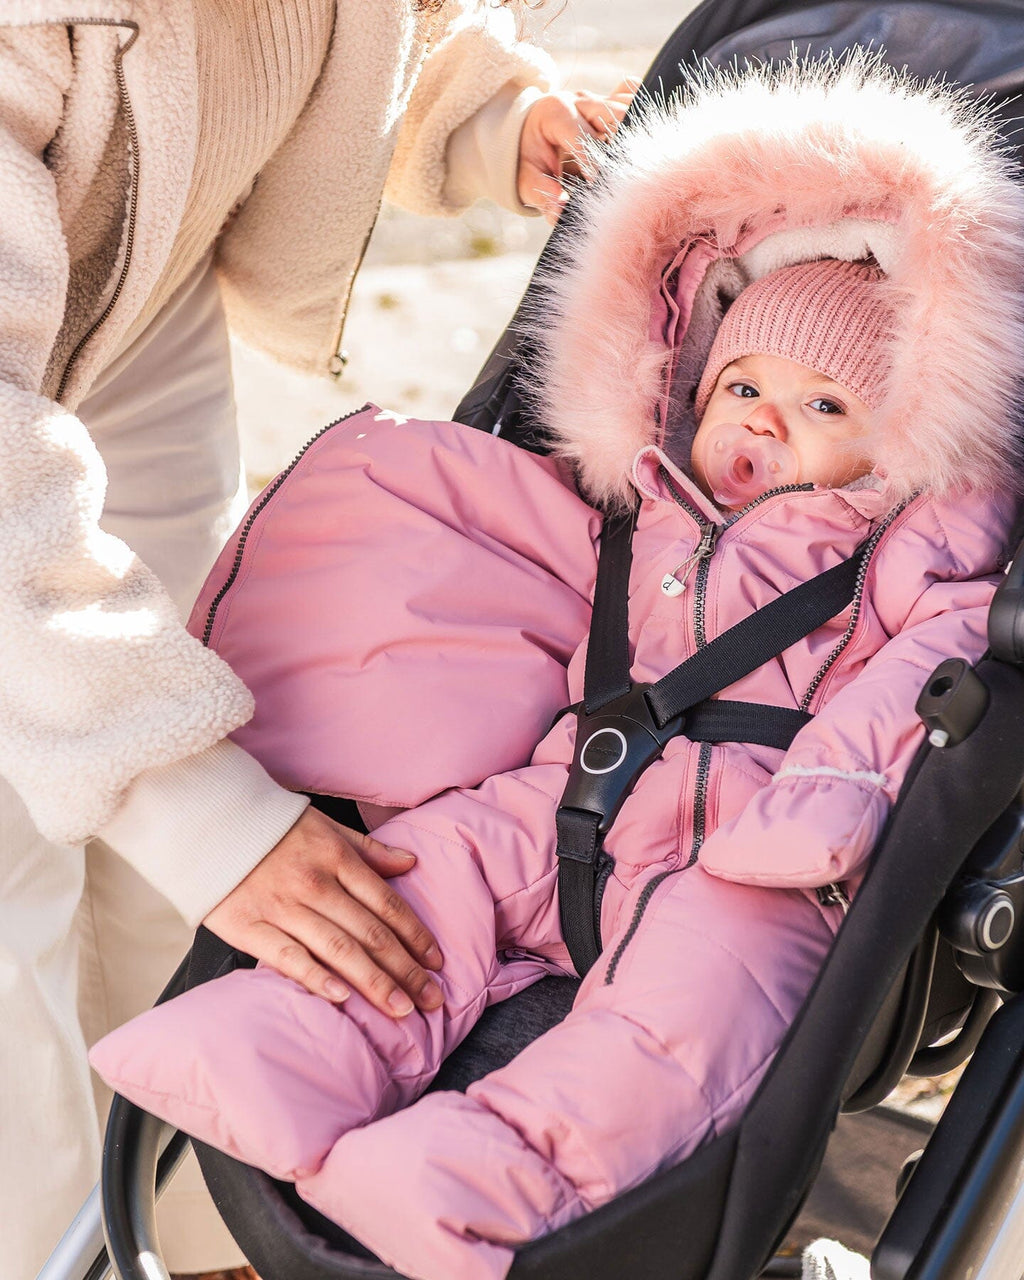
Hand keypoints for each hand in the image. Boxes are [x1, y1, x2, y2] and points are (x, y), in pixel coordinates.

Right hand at [202, 806, 442, 1016]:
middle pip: (370, 932)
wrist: (206, 822)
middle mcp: (315, 884)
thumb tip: (410, 863)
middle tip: (432, 999)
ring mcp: (282, 907)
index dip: (415, 935)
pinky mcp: (249, 926)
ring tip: (402, 1009)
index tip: (436, 962)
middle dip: (406, 969)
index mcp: (336, 858)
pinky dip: (317, 977)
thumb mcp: (325, 826)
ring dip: (374, 982)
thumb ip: (368, 850)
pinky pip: (288, 956)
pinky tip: (343, 998)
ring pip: (338, 949)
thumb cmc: (271, 827)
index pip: (386, 903)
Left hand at [517, 81, 636, 222]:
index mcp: (555, 113)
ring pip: (627, 103)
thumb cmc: (529, 159)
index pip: (582, 139)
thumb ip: (542, 196)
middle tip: (630, 175)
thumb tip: (561, 212)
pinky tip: (646, 137)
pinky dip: (641, 111)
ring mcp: (597, 98)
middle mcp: (579, 100)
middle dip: (623, 145)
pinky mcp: (609, 99)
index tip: (603, 187)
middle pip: (613, 114)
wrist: (526, 133)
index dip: (595, 164)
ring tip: (643, 161)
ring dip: (636, 131)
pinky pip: (631, 93)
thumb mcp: (527, 180)